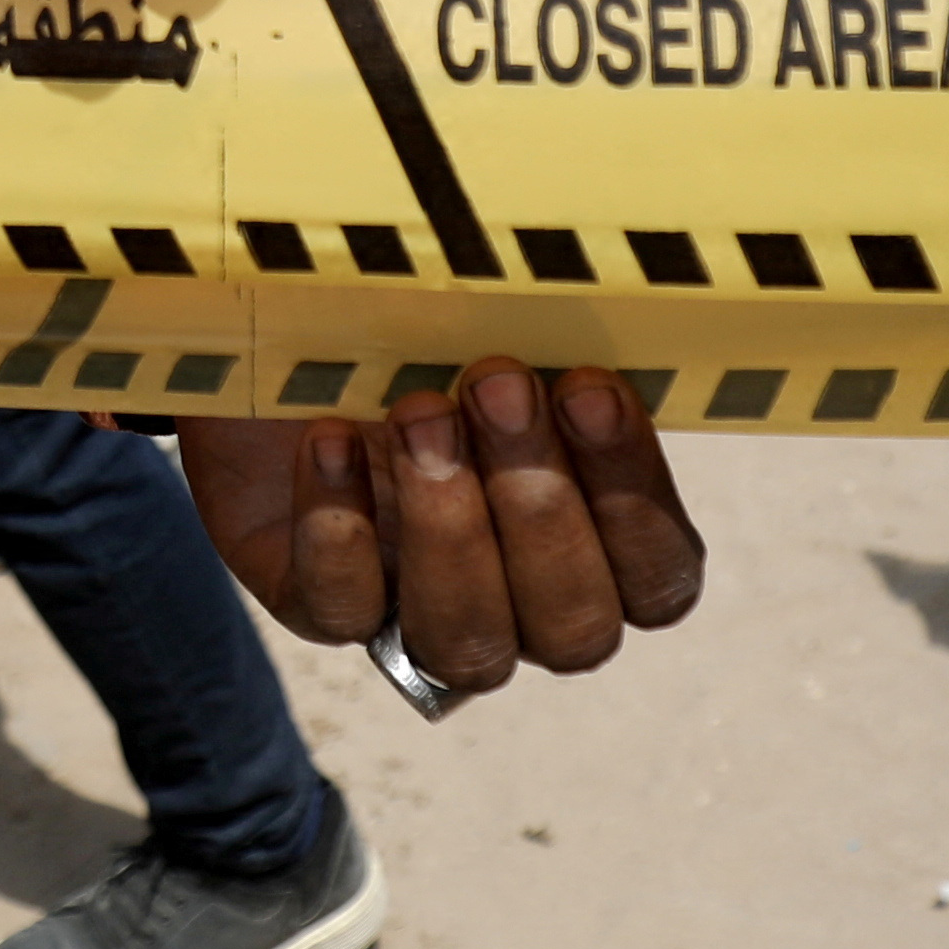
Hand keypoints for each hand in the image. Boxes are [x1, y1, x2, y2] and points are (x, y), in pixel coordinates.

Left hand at [174, 366, 703, 696]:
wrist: (289, 340)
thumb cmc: (426, 337)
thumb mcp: (495, 331)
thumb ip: (562, 343)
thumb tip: (604, 301)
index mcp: (597, 549)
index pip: (659, 580)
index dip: (634, 501)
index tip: (591, 391)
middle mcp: (520, 607)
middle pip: (574, 630)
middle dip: (541, 509)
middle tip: (498, 387)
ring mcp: (417, 618)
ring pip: (470, 646)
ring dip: (450, 529)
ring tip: (419, 414)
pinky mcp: (320, 605)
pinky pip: (340, 612)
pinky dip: (339, 529)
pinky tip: (331, 439)